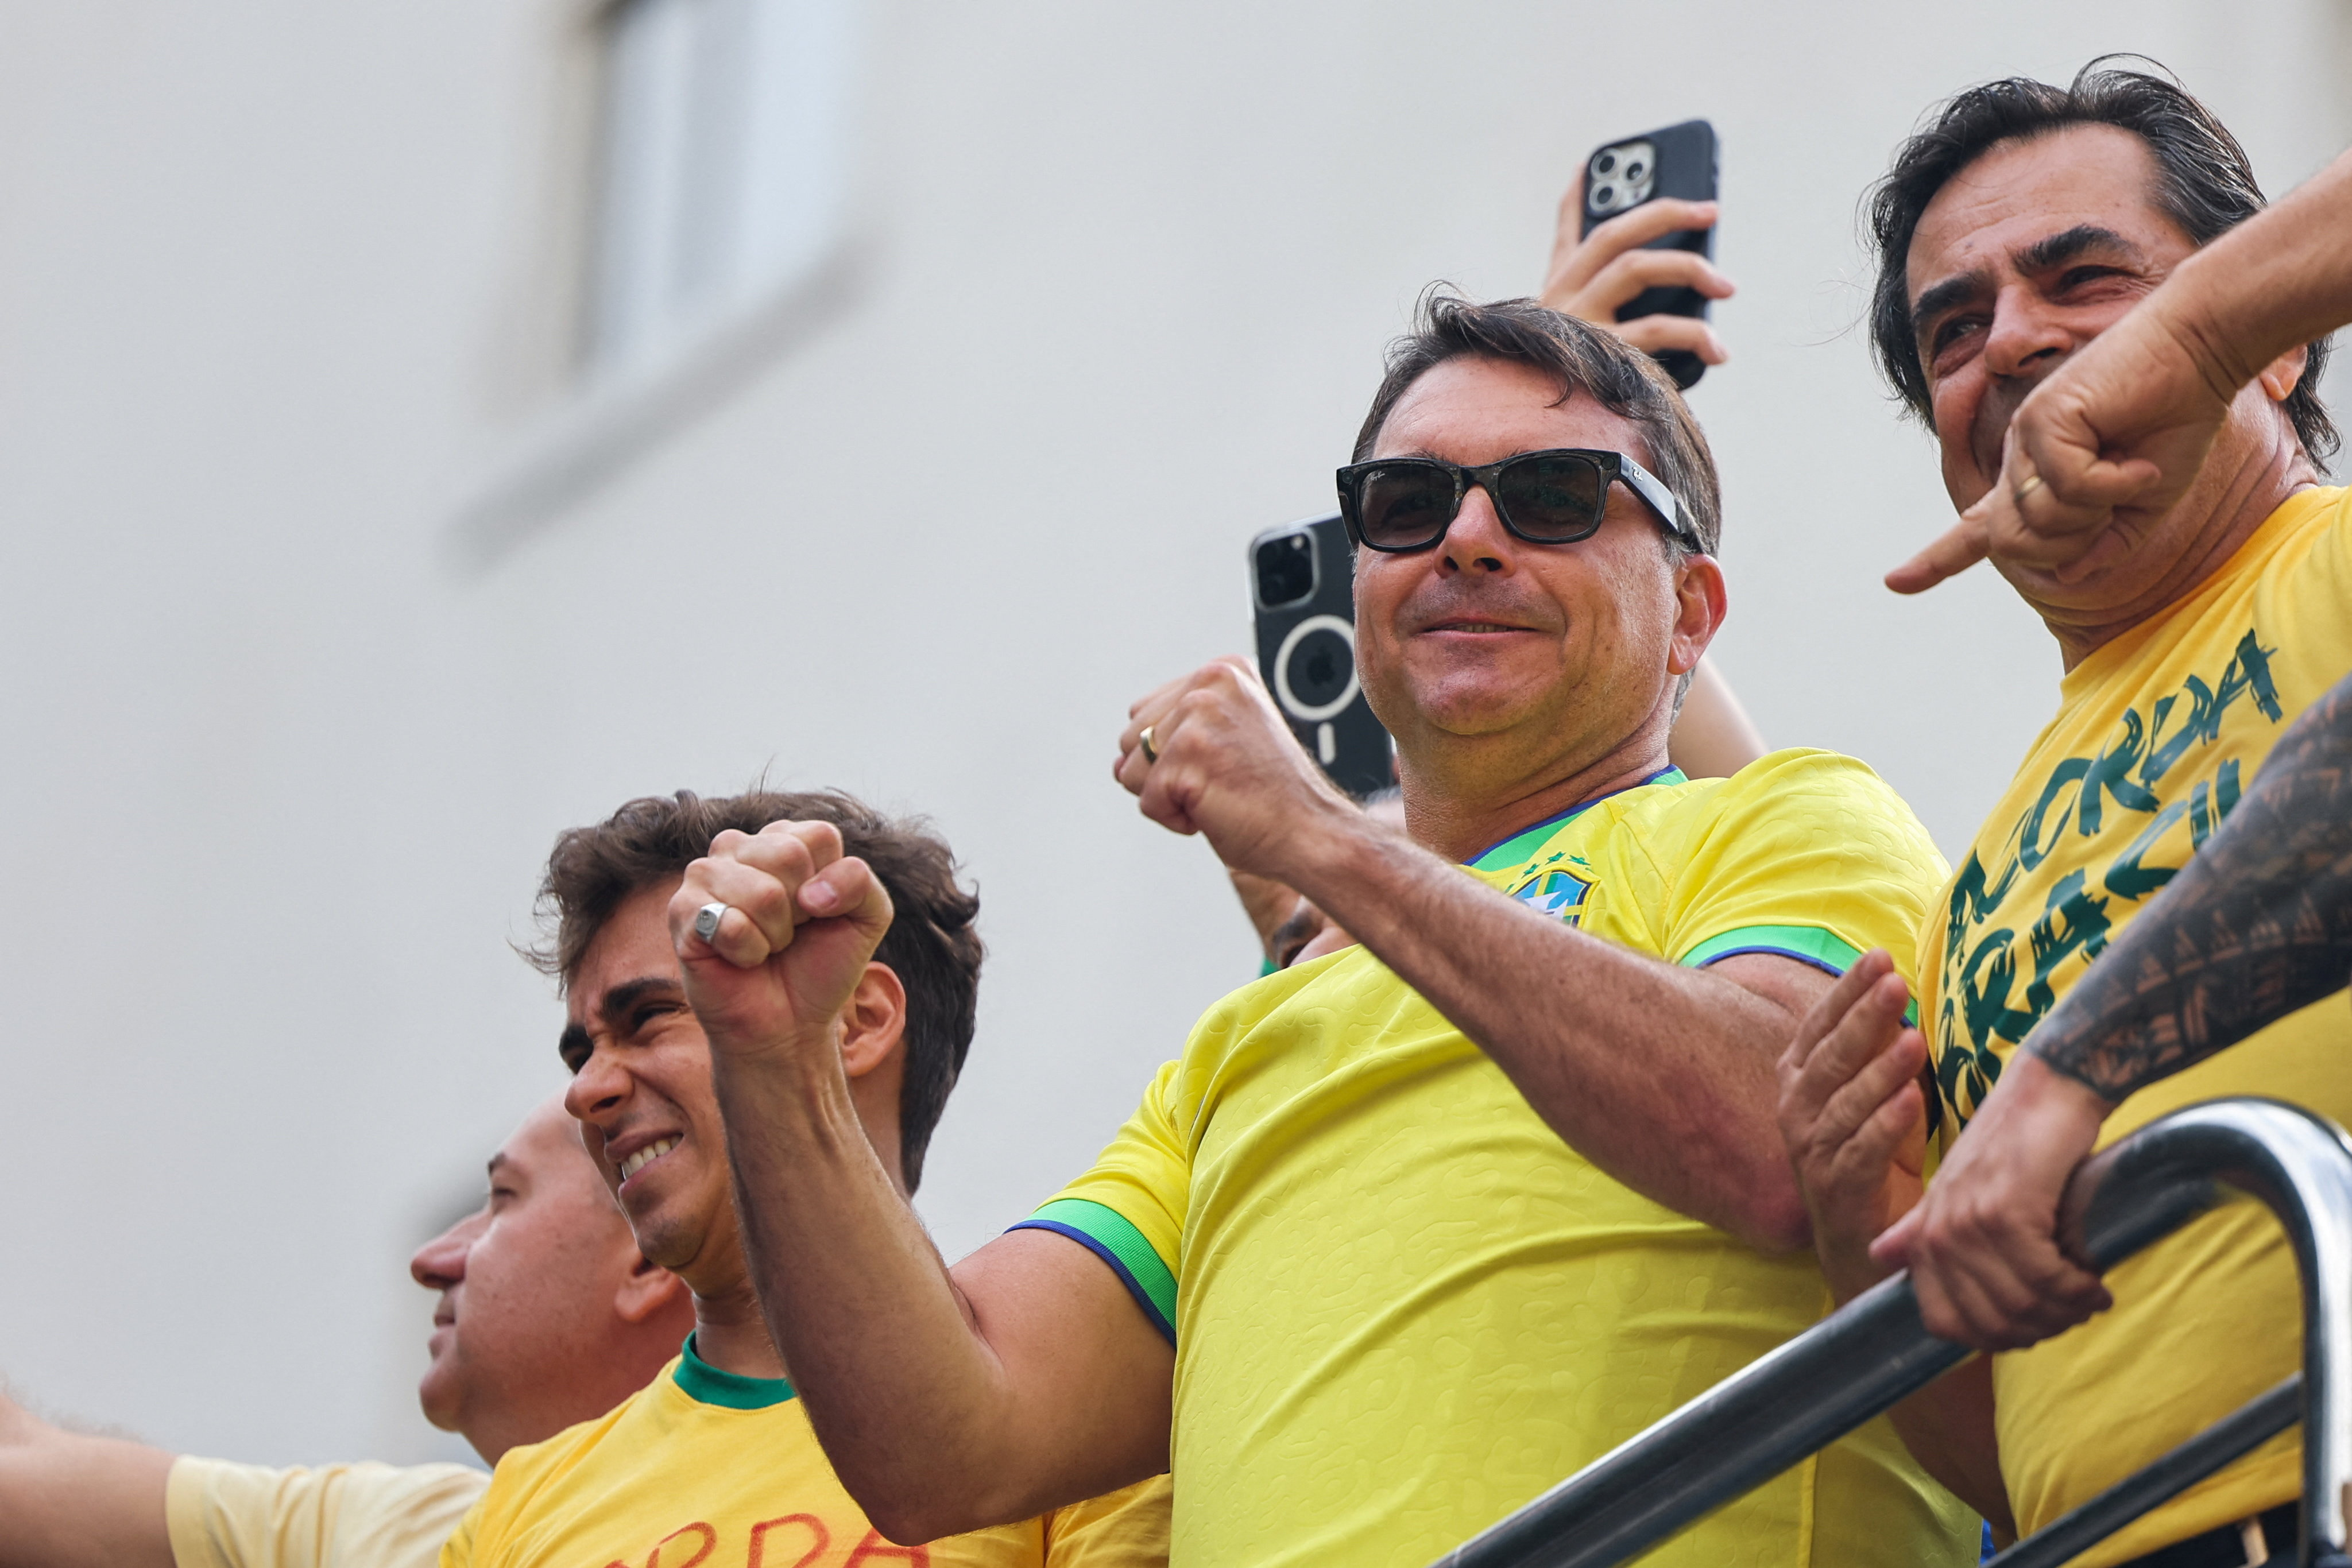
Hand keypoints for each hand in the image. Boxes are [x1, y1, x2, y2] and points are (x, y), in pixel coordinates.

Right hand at [666, 820, 895, 1057]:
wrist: (789, 1023)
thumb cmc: (820, 965)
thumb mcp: (866, 918)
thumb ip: (860, 881)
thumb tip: (811, 892)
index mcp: (783, 839)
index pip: (820, 836)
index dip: (830, 886)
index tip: (818, 913)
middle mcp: (739, 847)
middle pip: (789, 855)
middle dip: (802, 910)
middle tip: (790, 933)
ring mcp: (705, 876)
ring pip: (762, 892)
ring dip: (776, 934)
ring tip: (766, 945)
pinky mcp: (682, 912)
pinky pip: (730, 924)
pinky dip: (749, 952)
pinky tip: (741, 958)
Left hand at [1115, 657, 1361, 884]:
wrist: (1311, 832)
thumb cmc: (1273, 797)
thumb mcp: (1225, 742)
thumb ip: (1171, 735)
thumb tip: (1118, 764)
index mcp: (1222, 671)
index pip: (1145, 713)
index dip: (1173, 754)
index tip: (1224, 762)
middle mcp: (1210, 682)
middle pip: (1131, 738)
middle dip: (1164, 774)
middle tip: (1222, 782)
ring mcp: (1199, 715)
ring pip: (1131, 769)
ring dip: (1169, 796)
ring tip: (1220, 793)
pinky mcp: (1189, 754)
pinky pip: (1147, 801)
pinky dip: (1175, 819)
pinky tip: (1217, 811)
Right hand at [1540, 170, 1733, 366]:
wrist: (1553, 452)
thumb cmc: (1579, 383)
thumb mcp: (1577, 340)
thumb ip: (1606, 307)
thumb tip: (1643, 290)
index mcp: (1556, 293)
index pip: (1567, 234)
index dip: (1577, 196)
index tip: (1587, 164)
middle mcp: (1560, 301)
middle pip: (1610, 235)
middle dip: (1664, 214)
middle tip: (1710, 210)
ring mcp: (1576, 324)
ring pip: (1634, 267)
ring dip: (1689, 267)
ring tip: (1727, 286)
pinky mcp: (1597, 355)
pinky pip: (1655, 329)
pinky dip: (1693, 333)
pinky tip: (1716, 349)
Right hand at [1774, 950, 1930, 1297]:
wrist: (1865, 1249)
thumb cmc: (1877, 1163)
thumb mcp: (1878, 1099)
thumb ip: (1879, 1055)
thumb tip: (1898, 994)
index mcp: (1802, 1083)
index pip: (1820, 1027)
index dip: (1847, 992)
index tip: (1879, 958)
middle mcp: (1797, 1113)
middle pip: (1829, 1057)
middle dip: (1862, 1017)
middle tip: (1895, 983)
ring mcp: (1812, 1153)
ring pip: (1843, 1104)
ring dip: (1878, 1070)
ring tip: (1913, 1039)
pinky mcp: (1836, 1191)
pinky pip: (1860, 1153)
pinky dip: (1885, 1126)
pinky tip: (1910, 1101)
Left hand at [1872, 1050, 2114, 1349]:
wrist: (2052, 1089)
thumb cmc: (2015, 1140)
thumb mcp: (1959, 1187)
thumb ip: (1921, 1226)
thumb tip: (1879, 1257)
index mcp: (1925, 1232)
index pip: (1943, 1322)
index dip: (1992, 1338)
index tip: (2033, 1327)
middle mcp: (1939, 1231)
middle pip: (1989, 1323)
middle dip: (2038, 1328)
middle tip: (2073, 1312)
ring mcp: (1970, 1221)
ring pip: (2021, 1305)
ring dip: (2064, 1312)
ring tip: (2088, 1298)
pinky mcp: (2009, 1211)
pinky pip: (2045, 1279)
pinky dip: (2077, 1289)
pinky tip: (2095, 1282)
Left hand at [1887, 293, 2241, 594]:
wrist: (2199, 352)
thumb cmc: (2175, 421)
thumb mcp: (2141, 503)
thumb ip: (2103, 544)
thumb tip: (2068, 575)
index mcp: (2036, 478)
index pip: (1978, 526)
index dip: (1937, 559)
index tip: (1895, 583)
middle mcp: (2020, 457)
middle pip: (2010, 542)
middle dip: (2067, 545)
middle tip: (2114, 509)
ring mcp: (2026, 435)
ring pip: (2037, 519)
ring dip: (2096, 512)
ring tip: (2131, 473)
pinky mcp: (2043, 417)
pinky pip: (2069, 485)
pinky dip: (2113, 485)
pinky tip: (2137, 461)